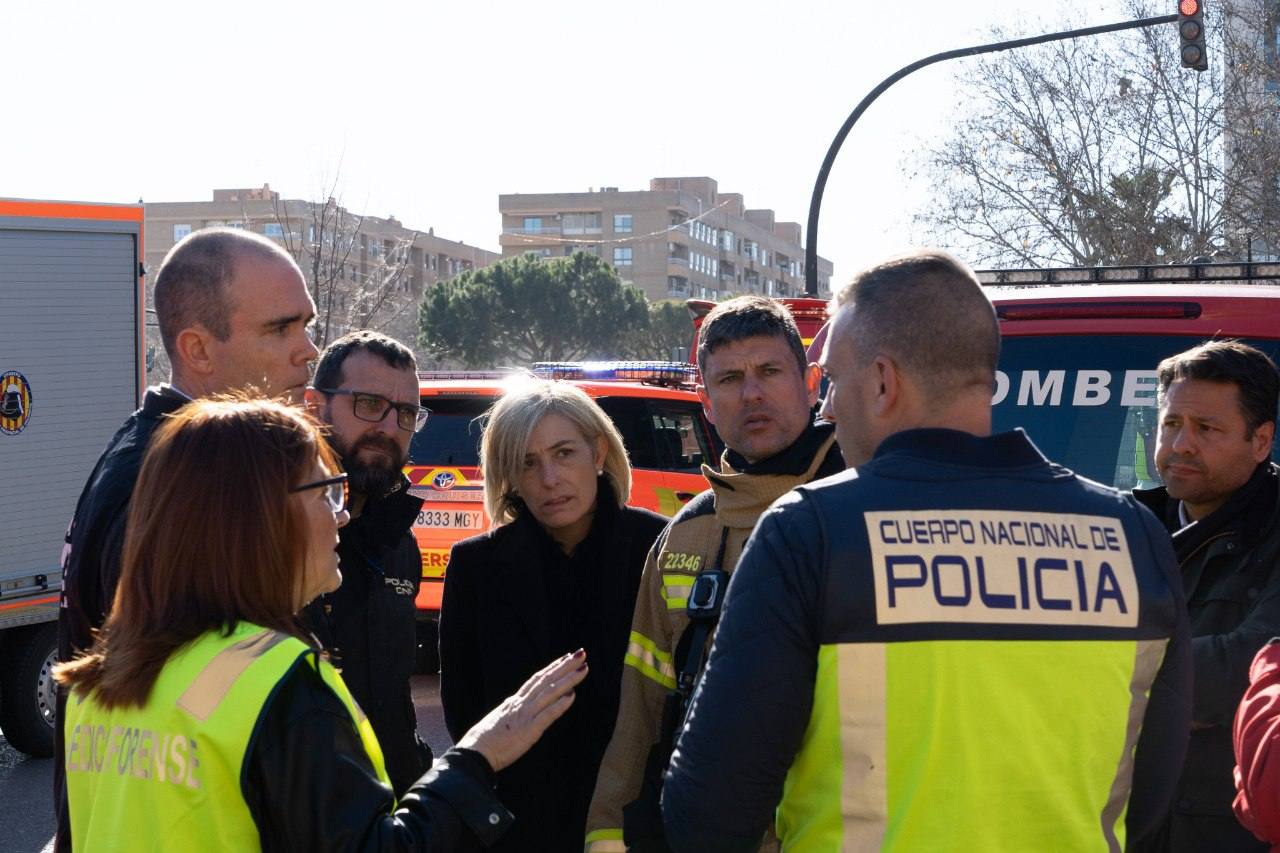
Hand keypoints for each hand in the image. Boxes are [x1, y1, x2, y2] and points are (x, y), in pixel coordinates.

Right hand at [456, 649, 587, 771]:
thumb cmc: (484, 741)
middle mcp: (521, 704)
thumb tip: (516, 704)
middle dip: (565, 666)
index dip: (553, 667)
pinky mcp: (529, 731)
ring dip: (568, 680)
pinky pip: (547, 715)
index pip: (537, 679)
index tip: (566, 657)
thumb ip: (511, 711)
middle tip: (581, 653)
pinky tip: (572, 696)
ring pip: (550, 693)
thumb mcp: (500, 720)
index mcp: (514, 702)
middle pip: (546, 680)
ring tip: (583, 668)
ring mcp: (526, 716)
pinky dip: (560, 705)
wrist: (474, 753)